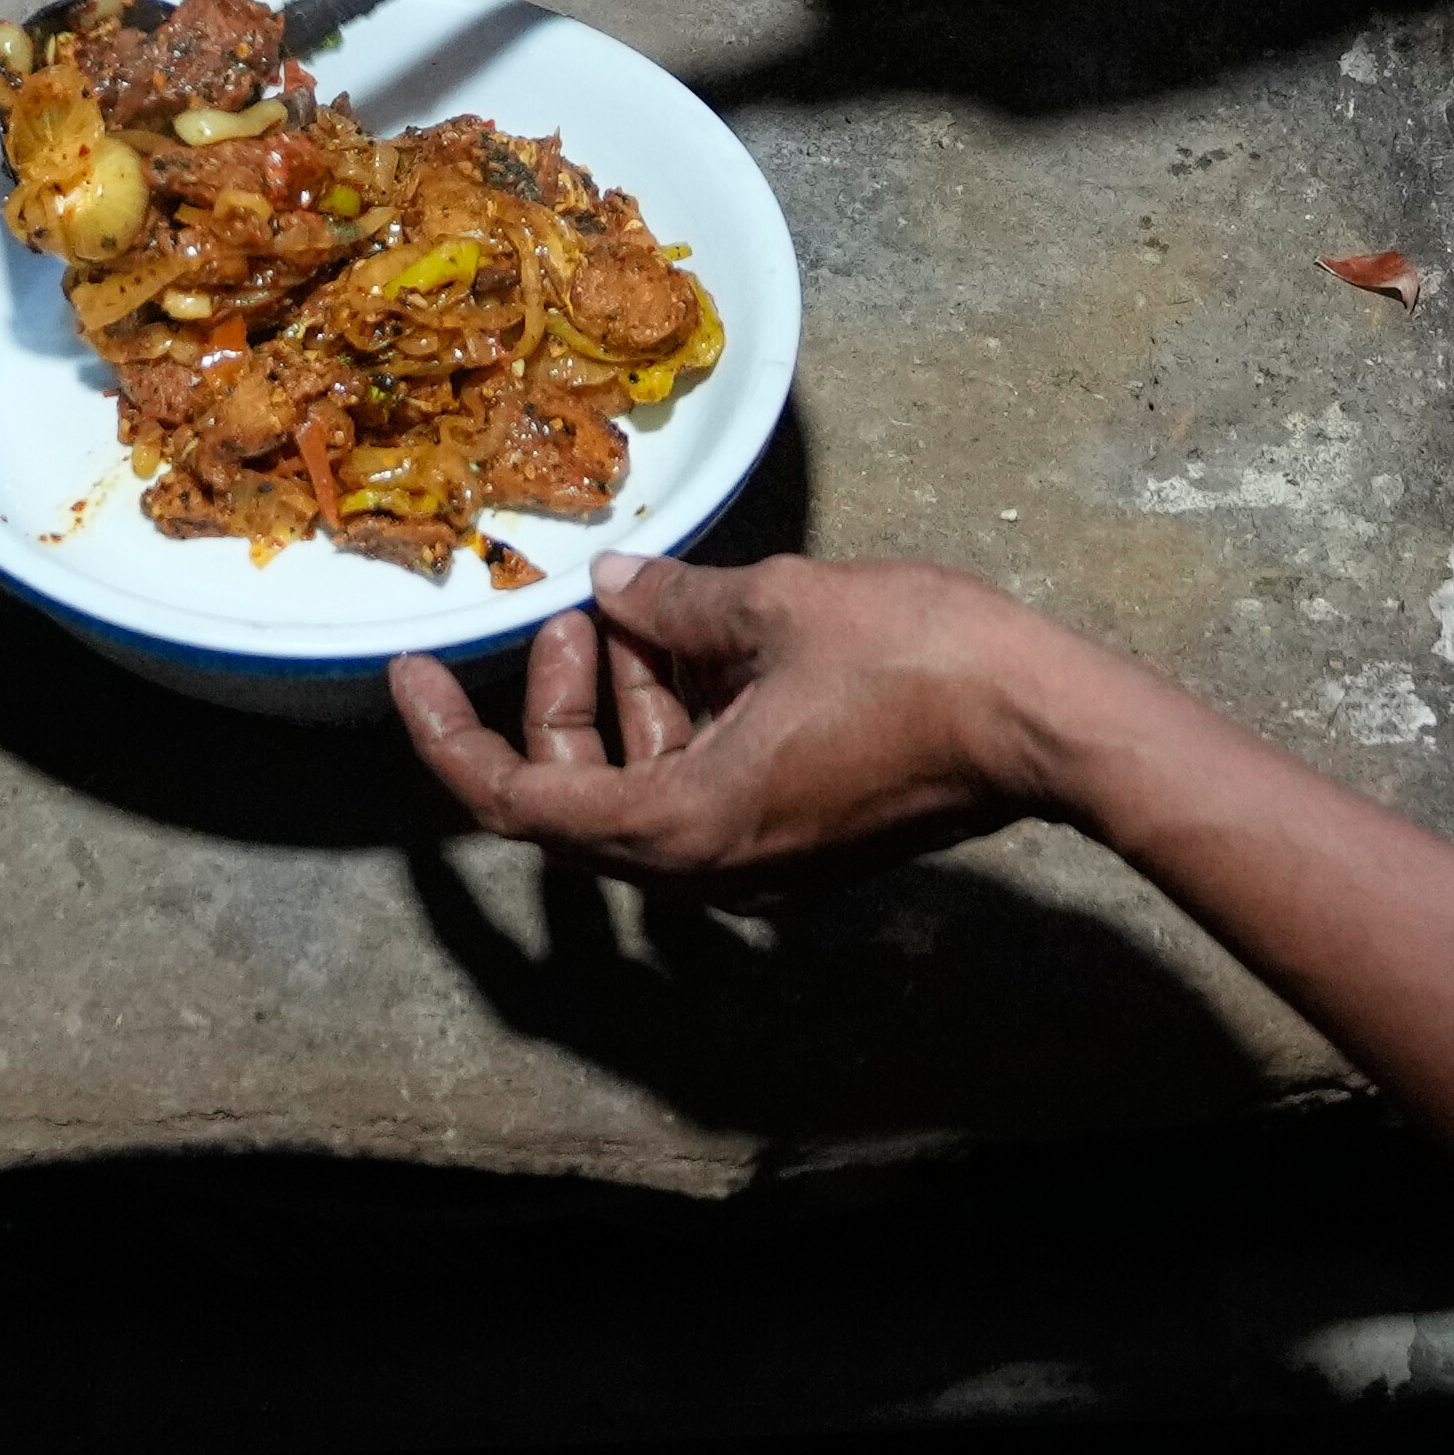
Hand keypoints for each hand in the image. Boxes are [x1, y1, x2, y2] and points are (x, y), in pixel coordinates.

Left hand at [386, 549, 1090, 886]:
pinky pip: (705, 787)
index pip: (517, 802)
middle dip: (558, 700)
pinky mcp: (802, 841)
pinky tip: (710, 642)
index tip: (410, 673)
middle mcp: (710, 865)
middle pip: (577, 799)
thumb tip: (614, 589)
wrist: (1043, 724)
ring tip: (650, 607)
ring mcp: (759, 861)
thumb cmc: (918, 664)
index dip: (448, 737)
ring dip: (627, 702)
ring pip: (644, 790)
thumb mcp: (775, 605)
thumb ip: (674, 602)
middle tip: (577, 611)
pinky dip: (686, 720)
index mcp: (683, 823)